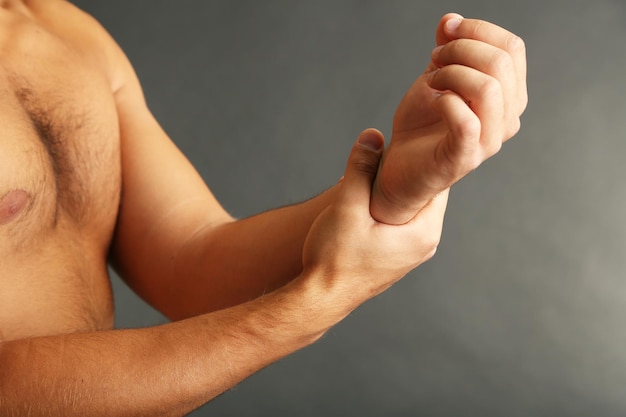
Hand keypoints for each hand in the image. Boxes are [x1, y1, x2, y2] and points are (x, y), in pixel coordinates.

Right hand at [301, 129, 447, 309]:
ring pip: (410, 207)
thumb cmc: (334, 259)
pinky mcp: (396, 256)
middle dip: (406, 172)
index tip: (404, 141)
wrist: (321, 300)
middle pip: (425, 193)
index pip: (438, 182)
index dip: (421, 159)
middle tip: (385, 152)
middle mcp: (425, 244)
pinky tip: (368, 198)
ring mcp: (411, 252)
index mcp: (423, 232)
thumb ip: (360, 169)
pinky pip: (401, 221)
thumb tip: (372, 135)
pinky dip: (388, 206)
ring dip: (394, 190)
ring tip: (373, 172)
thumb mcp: (346, 207)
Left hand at [371, 13, 527, 223]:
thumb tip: (451, 20)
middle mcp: (507, 119)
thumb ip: (448, 49)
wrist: (399, 166)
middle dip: (460, 48)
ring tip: (431, 80)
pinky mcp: (465, 158)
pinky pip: (466, 120)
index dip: (478, 29)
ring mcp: (489, 141)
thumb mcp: (434, 76)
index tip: (447, 31)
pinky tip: (432, 100)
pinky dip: (444, 101)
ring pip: (488, 88)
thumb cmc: (421, 125)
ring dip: (451, 73)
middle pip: (502, 62)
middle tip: (434, 58)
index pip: (512, 48)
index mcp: (508, 95)